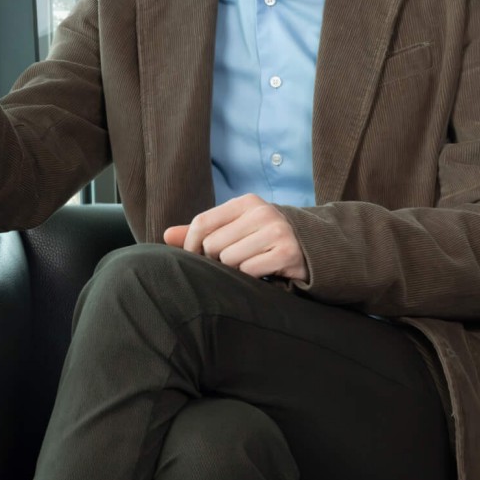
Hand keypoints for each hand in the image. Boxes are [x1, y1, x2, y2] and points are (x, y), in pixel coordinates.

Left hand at [162, 193, 307, 281]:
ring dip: (234, 270)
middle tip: (230, 263)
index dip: (191, 245)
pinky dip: (251, 277)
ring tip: (248, 266)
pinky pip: (249, 271)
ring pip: (229, 260)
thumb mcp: (237, 227)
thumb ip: (203, 231)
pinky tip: (262, 272)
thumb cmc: (265, 239)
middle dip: (216, 260)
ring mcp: (276, 231)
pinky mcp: (286, 252)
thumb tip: (166, 236)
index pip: (202, 222)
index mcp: (246, 202)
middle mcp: (261, 212)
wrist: (313, 248)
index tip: (194, 259)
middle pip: (213, 244)